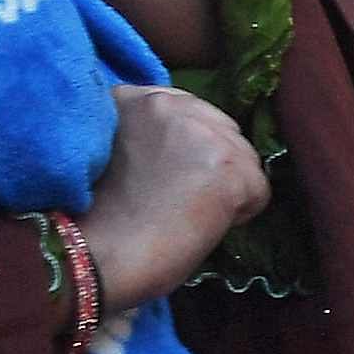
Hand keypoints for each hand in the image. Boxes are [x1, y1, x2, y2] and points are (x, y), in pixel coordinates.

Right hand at [80, 83, 267, 308]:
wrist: (94, 254)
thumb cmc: (95, 218)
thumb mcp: (110, 150)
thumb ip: (145, 133)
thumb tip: (185, 149)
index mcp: (131, 98)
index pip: (185, 108)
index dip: (187, 144)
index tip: (172, 174)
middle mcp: (167, 104)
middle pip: (222, 127)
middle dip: (213, 160)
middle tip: (183, 198)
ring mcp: (202, 132)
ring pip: (244, 157)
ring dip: (228, 187)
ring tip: (189, 214)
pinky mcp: (228, 165)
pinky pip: (258, 191)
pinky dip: (241, 214)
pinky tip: (204, 226)